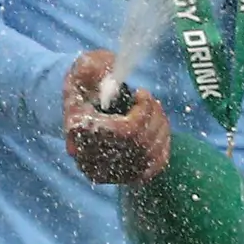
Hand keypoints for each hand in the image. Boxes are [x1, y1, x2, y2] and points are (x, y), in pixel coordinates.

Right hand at [62, 49, 168, 187]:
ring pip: (149, 155)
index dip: (143, 112)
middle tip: (150, 99)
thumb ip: (92, 68)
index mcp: (79, 131)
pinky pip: (154, 167)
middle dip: (154, 117)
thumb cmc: (87, 81)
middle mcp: (90, 158)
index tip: (141, 92)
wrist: (81, 103)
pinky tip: (159, 127)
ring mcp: (107, 173)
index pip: (126, 132)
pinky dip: (163, 145)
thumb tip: (107, 78)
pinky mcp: (121, 177)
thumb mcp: (86, 67)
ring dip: (161, 127)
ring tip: (154, 108)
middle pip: (141, 144)